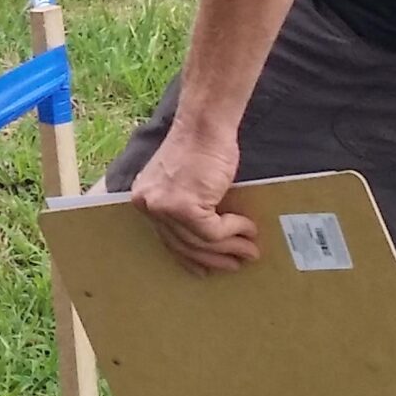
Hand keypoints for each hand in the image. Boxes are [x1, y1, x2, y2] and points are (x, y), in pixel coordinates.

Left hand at [130, 126, 257, 275]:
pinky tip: (249, 229)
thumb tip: (206, 241)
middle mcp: (149, 204)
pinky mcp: (184, 207)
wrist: (205, 126)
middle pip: (184, 244)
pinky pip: (214, 232)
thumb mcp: (184, 181)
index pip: (167, 238)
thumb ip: (186, 206)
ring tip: (250, 251)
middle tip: (236, 263)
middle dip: (213, 258)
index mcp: (144, 198)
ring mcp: (164, 206)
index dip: (190, 257)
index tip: (204, 270)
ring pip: (202, 241)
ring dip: (231, 247)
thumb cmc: (201, 149)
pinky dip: (235, 232)